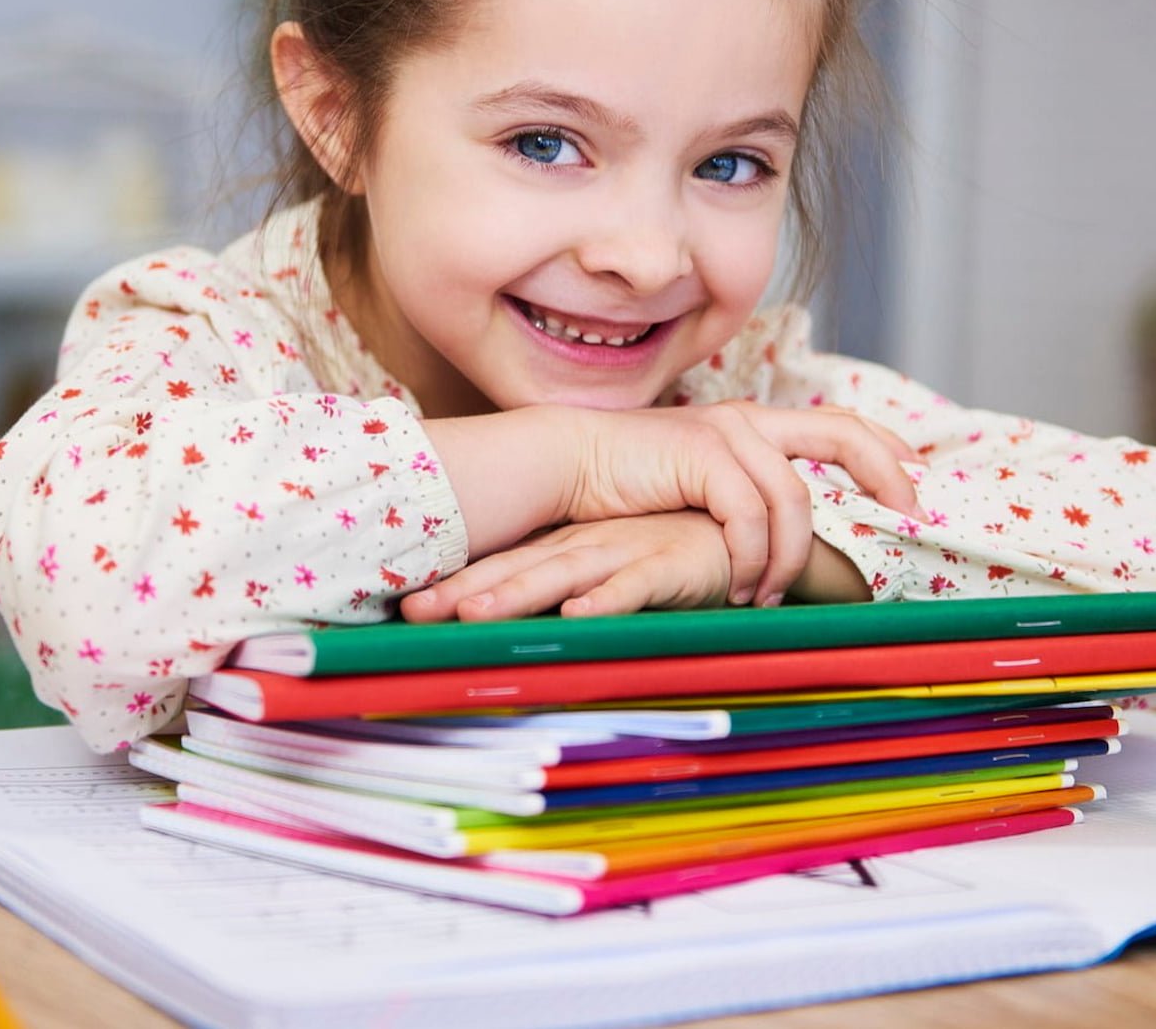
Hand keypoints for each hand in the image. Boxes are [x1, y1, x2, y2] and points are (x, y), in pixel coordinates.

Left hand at [402, 513, 731, 622]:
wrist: (751, 532)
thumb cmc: (680, 550)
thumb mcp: (617, 570)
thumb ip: (579, 589)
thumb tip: (529, 621)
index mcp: (572, 547)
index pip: (505, 565)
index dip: (457, 584)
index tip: (403, 607)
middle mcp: (589, 547)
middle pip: (518, 570)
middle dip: (464, 591)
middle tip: (411, 613)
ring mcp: (627, 552)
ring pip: (563, 576)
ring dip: (519, 595)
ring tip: (471, 616)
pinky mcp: (671, 565)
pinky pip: (636, 586)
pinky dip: (607, 601)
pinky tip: (577, 616)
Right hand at [562, 402, 918, 608]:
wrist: (568, 465)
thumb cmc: (632, 488)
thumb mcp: (702, 490)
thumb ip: (747, 501)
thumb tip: (795, 543)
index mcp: (756, 423)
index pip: (842, 424)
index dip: (888, 452)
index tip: (920, 487)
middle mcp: (749, 419)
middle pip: (844, 435)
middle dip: (886, 480)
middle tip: (911, 524)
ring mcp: (727, 432)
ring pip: (795, 499)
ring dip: (790, 558)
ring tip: (768, 595)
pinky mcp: (701, 455)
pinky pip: (750, 517)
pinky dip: (751, 559)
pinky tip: (736, 586)